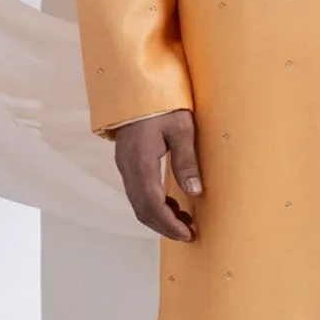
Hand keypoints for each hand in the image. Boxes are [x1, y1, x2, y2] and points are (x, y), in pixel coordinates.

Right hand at [112, 108, 201, 240]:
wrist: (137, 85)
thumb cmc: (162, 103)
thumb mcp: (182, 128)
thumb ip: (186, 161)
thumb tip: (195, 192)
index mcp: (140, 162)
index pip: (152, 205)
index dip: (169, 224)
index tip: (188, 234)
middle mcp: (127, 168)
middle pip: (142, 209)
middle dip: (164, 226)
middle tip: (189, 234)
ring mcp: (124, 166)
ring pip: (138, 203)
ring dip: (159, 217)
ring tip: (184, 221)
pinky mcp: (127, 162)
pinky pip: (137, 192)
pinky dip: (153, 204)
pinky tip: (172, 204)